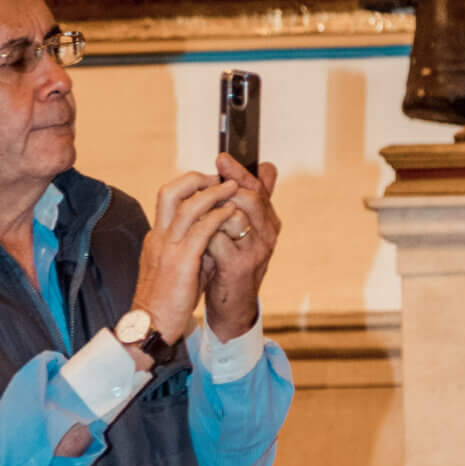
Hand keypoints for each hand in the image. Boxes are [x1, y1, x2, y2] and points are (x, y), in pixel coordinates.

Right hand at [127, 169, 248, 351]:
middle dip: (196, 179)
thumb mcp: (178, 270)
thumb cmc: (166, 303)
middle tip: (220, 178)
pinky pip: (201, 231)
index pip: (168, 199)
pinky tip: (232, 213)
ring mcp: (167, 248)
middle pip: (170, 192)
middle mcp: (159, 237)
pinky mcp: (180, 262)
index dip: (190, 186)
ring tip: (233, 187)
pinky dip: (218, 217)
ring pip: (187, 206)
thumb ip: (193, 250)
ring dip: (213, 193)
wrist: (150, 327)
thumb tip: (214, 237)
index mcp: (156, 238)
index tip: (211, 182)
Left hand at [200, 156, 279, 341]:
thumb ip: (251, 202)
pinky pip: (217, 238)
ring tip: (196, 213)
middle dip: (225, 185)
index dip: (240, 171)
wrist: (233, 307)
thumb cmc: (233, 264)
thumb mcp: (245, 232)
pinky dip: (203, 234)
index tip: (221, 158)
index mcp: (269, 222)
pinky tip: (195, 237)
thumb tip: (266, 166)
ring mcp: (255, 251)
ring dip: (211, 211)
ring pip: (234, 215)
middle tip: (205, 181)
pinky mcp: (238, 267)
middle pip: (250, 197)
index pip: (259, 187)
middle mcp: (268, 235)